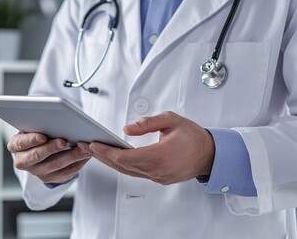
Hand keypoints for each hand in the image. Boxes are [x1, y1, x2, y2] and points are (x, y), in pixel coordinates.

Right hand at [7, 131, 91, 183]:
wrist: (40, 150)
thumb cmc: (37, 132)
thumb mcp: (33, 127)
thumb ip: (39, 124)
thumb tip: (53, 119)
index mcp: (16, 146)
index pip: (21, 143)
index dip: (32, 140)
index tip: (43, 136)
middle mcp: (23, 161)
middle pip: (38, 155)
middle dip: (52, 148)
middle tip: (64, 141)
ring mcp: (37, 172)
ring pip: (55, 165)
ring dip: (71, 155)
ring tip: (82, 147)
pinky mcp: (50, 179)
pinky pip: (66, 172)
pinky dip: (78, 162)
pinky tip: (86, 155)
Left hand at [81, 111, 214, 184]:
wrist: (211, 154)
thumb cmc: (194, 136)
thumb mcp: (171, 120)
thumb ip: (147, 124)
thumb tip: (127, 130)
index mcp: (159, 155)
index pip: (125, 156)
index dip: (107, 151)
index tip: (93, 145)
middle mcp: (156, 170)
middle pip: (122, 166)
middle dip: (102, 156)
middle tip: (86, 147)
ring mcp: (158, 177)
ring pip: (128, 171)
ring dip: (110, 162)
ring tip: (96, 152)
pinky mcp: (160, 179)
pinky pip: (137, 174)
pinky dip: (123, 166)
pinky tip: (115, 159)